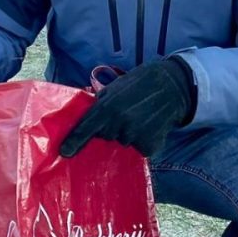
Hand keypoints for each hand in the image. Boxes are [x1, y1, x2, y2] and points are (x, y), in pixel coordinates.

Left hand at [59, 57, 193, 159]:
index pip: (86, 128)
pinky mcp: (149, 146)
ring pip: (123, 142)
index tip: (64, 152)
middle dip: (110, 128)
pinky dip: (143, 141)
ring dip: (127, 134)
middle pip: (106, 136)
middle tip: (124, 114)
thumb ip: (101, 103)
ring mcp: (134, 136)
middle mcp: (119, 123)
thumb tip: (87, 119)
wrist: (172, 87)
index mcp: (107, 107)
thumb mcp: (115, 88)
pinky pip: (139, 148)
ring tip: (140, 117)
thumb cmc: (140, 84)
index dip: (74, 141)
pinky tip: (150, 126)